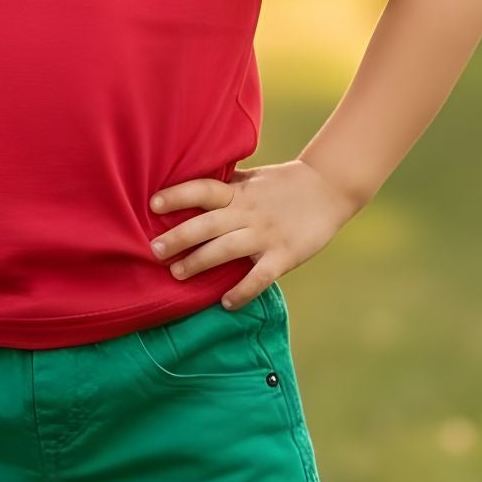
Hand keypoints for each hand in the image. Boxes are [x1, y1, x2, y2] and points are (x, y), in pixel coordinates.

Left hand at [149, 160, 364, 307]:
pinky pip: (260, 277)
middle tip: (154, 251)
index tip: (152, 204)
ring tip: (177, 274)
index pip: (203, 190)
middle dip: (179, 237)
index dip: (177, 195)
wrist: (329, 188)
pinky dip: (243, 291)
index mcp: (238, 192)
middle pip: (207, 224)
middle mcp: (248, 213)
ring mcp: (266, 235)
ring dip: (200, 262)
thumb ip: (225, 188)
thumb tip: (187, 193)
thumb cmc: (283, 184)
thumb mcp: (251, 179)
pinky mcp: (285, 255)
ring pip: (226, 250)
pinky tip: (226, 302)